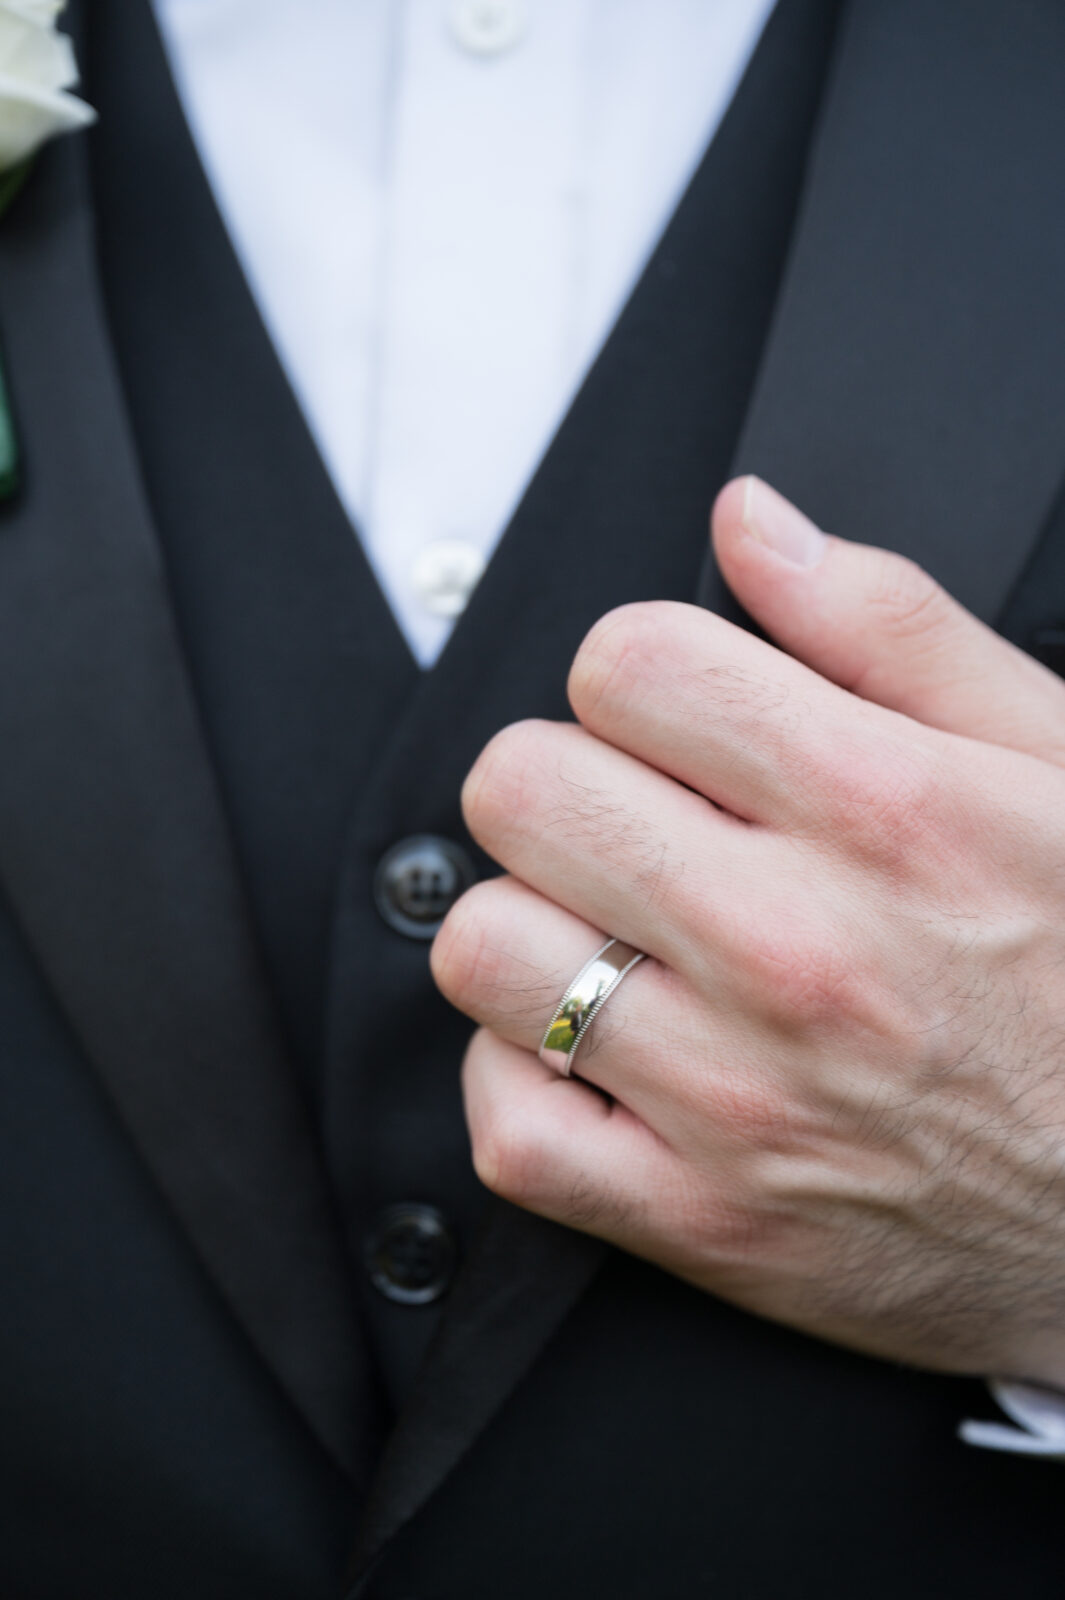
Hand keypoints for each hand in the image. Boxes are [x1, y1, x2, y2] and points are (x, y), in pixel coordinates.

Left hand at [432, 477, 1064, 1387]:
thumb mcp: (1058, 766)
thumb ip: (893, 628)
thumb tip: (751, 521)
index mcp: (881, 808)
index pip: (625, 662)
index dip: (637, 674)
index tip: (675, 720)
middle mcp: (793, 947)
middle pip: (523, 788)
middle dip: (567, 783)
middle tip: (638, 823)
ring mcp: (737, 1095)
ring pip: (484, 948)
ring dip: (533, 925)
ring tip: (619, 939)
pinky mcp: (702, 1217)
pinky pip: (506, 1123)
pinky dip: (526, 1080)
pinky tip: (603, 1055)